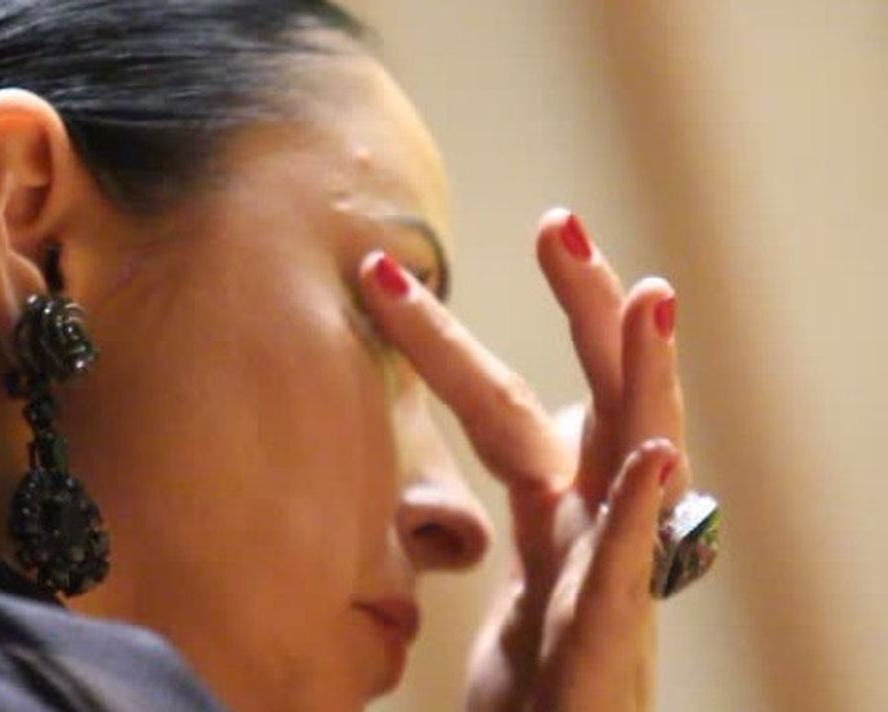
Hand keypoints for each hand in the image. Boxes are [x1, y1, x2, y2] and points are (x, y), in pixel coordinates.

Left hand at [359, 209, 692, 711]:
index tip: (387, 276)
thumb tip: (419, 463)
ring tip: (651, 298)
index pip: (503, 406)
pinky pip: (623, 575)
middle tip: (559, 222)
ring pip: (636, 463)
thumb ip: (481, 518)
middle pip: (593, 399)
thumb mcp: (510, 578)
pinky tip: (651, 455)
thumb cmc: (541, 676)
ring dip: (647, 380)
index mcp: (557, 506)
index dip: (451, 342)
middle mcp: (592, 524)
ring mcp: (609, 576)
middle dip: (588, 310)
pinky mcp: (604, 645)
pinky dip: (636, 516)